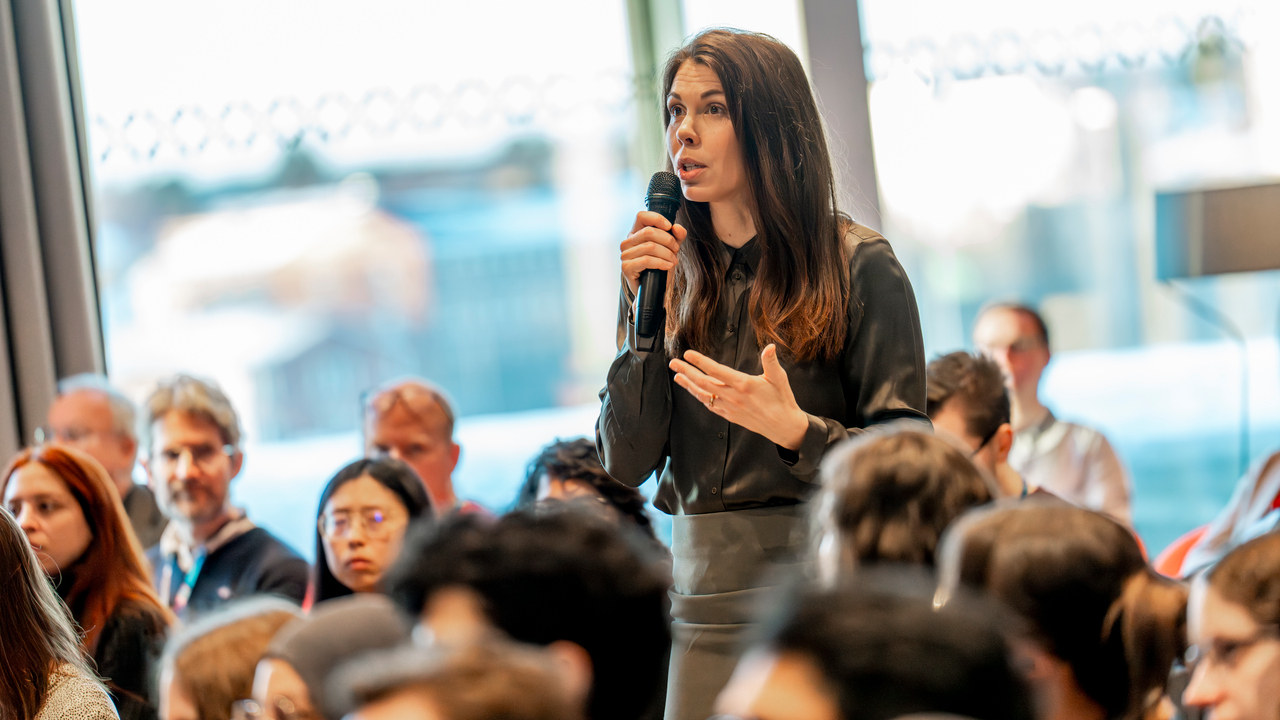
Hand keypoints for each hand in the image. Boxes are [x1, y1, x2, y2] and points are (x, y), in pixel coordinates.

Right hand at [621, 211, 686, 294]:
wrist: (654, 290)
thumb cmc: (660, 267)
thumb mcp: (671, 249)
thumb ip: (676, 237)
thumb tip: (677, 227)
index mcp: (635, 234)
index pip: (641, 216)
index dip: (657, 218)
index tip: (670, 227)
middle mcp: (627, 242)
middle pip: (648, 232)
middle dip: (668, 240)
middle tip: (676, 250)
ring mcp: (625, 255)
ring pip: (650, 247)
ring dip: (667, 254)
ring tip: (673, 260)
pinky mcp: (626, 268)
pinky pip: (646, 260)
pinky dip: (661, 262)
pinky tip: (667, 266)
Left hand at [670, 344, 810, 449]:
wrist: (783, 426)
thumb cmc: (782, 400)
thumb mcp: (779, 378)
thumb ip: (771, 362)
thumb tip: (770, 347)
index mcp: (743, 384)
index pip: (716, 370)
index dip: (700, 362)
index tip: (688, 354)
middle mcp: (733, 396)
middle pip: (704, 382)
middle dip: (687, 372)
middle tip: (674, 363)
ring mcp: (730, 407)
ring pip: (704, 395)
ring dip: (689, 385)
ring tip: (677, 377)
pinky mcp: (730, 415)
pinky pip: (710, 406)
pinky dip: (700, 397)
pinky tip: (694, 391)